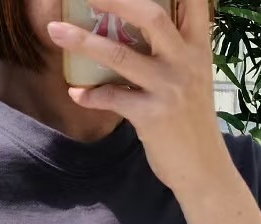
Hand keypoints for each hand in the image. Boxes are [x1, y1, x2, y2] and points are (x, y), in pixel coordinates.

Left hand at [46, 0, 229, 196]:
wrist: (204, 170)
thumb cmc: (192, 122)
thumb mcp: (194, 78)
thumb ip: (174, 52)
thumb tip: (135, 29)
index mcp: (199, 48)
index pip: (192, 2)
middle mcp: (186, 62)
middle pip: (151, 16)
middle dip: (115, 0)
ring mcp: (169, 89)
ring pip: (121, 56)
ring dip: (84, 42)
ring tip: (56, 31)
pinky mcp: (152, 117)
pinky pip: (113, 98)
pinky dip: (90, 96)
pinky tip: (76, 93)